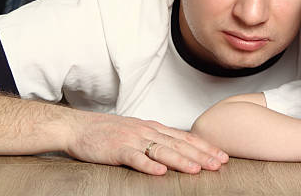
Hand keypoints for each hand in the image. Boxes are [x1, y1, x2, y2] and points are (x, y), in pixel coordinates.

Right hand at [65, 110, 228, 174]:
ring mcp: (132, 139)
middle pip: (179, 144)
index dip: (205, 146)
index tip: (222, 155)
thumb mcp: (138, 131)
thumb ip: (157, 139)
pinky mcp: (117, 150)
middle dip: (202, 155)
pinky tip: (160, 172)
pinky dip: (148, 165)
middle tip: (219, 164)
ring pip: (162, 150)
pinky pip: (135, 158)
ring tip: (197, 169)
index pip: (185, 137)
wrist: (78, 127)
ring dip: (181, 160)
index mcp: (154, 128)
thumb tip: (180, 149)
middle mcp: (147, 131)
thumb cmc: (108, 132)